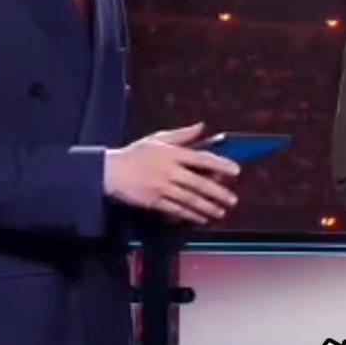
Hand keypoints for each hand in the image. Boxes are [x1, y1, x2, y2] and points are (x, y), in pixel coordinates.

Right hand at [104, 122, 240, 225]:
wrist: (110, 172)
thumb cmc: (136, 153)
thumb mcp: (158, 139)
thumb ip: (182, 135)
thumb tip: (202, 126)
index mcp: (172, 153)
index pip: (202, 158)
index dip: (221, 164)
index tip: (235, 170)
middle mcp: (169, 171)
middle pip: (199, 183)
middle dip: (218, 193)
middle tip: (232, 199)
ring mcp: (162, 188)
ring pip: (190, 199)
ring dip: (208, 207)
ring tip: (221, 211)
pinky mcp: (154, 201)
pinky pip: (177, 210)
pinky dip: (191, 215)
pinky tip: (202, 217)